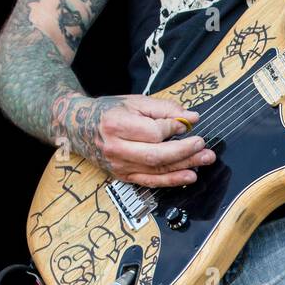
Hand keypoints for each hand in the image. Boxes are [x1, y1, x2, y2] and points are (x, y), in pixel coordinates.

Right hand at [55, 93, 215, 186]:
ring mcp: (118, 165)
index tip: (186, 124)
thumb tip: (192, 118)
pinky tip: (189, 176)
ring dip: (184, 166)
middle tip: (204, 147)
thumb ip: (165, 109)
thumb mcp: (135, 102)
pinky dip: (171, 180)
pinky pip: (150, 182)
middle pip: (156, 155)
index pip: (153, 132)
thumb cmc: (110, 111)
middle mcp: (116, 148)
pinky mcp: (122, 176)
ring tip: (204, 160)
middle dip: (185, 152)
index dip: (173, 129)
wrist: (79, 127)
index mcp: (117, 125)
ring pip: (156, 170)